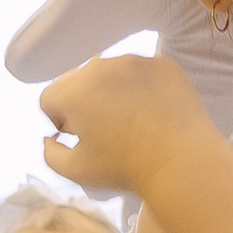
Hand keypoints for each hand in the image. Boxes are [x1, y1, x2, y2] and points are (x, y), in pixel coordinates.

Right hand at [40, 52, 218, 199]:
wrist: (182, 161)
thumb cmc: (126, 168)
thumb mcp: (76, 171)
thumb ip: (50, 153)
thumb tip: (50, 138)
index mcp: (74, 91)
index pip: (50, 98)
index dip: (59, 121)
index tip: (79, 137)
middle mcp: (100, 67)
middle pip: (77, 82)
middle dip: (82, 103)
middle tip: (104, 131)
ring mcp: (134, 61)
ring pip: (109, 73)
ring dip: (111, 92)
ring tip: (131, 121)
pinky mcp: (162, 64)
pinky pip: (140, 72)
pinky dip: (141, 88)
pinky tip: (152, 113)